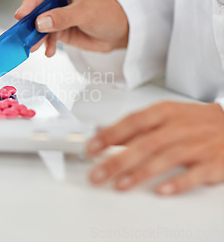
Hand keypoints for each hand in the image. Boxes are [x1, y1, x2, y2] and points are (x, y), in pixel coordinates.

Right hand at [15, 0, 128, 56]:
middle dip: (30, 20)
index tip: (21, 15)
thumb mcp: (86, 13)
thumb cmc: (108, 12)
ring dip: (36, 35)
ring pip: (37, 21)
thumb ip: (63, 17)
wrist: (118, 31)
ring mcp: (54, 7)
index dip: (30, 1)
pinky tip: (49, 51)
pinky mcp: (54, 23)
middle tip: (23, 33)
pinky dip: (45, 43)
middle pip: (36, 4)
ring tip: (34, 47)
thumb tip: (40, 23)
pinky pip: (44, 33)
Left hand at [86, 101, 223, 195]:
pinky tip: (160, 190)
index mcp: (164, 113)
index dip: (110, 135)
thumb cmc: (195, 121)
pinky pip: (194, 174)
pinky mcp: (214, 163)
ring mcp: (197, 145)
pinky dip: (177, 183)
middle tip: (98, 174)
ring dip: (140, 173)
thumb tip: (104, 135)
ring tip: (120, 184)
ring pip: (165, 158)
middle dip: (118, 160)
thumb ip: (136, 127)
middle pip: (145, 143)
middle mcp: (179, 127)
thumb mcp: (165, 115)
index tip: (92, 147)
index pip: (132, 122)